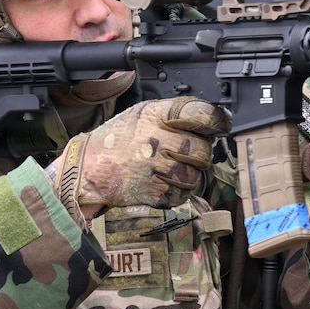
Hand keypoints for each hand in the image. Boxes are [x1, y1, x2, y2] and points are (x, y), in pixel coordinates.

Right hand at [52, 97, 229, 220]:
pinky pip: (181, 196)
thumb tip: (214, 119)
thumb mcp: (144, 113)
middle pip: (202, 151)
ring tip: (171, 169)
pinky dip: (177, 193)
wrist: (88, 166)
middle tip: (187, 154)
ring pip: (194, 177)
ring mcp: (153, 168)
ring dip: (189, 176)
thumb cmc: (120, 138)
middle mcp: (156, 140)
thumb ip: (176, 114)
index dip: (215, 121)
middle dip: (200, 155)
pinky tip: (163, 183)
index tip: (221, 125)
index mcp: (156, 115)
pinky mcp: (151, 192)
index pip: (199, 113)